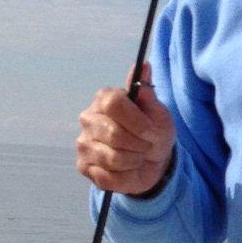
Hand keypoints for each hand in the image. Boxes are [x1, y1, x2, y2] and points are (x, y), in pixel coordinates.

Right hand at [75, 63, 175, 194]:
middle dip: (140, 144)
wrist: (153, 162)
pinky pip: (108, 177)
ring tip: (137, 156)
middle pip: (114, 134)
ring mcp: (83, 143)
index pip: (114, 103)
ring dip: (134, 161)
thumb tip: (143, 65)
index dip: (137, 121)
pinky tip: (126, 169)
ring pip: (113, 158)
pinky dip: (125, 177)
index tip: (151, 131)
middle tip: (146, 145)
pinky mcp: (83, 167)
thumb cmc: (153, 133)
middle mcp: (88, 119)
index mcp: (105, 99)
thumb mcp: (158, 113)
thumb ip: (147, 92)